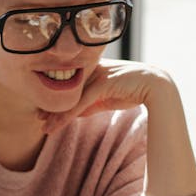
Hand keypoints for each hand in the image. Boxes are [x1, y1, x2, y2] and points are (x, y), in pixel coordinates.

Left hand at [38, 60, 170, 132]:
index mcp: (92, 68)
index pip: (69, 83)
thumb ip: (92, 103)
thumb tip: (75, 113)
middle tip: (39, 118)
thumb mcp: (108, 98)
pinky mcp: (102, 84)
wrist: (156, 86)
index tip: (45, 111)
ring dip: (56, 113)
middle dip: (51, 105)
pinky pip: (80, 102)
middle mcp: (92, 69)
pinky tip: (57, 125)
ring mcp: (97, 75)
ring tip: (45, 127)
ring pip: (70, 97)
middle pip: (65, 89)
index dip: (56, 98)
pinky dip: (67, 115)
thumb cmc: (134, 90)